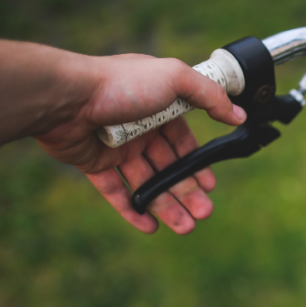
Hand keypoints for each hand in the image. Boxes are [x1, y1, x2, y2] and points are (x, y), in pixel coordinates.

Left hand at [34, 52, 245, 233]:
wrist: (67, 97)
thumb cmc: (121, 84)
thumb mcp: (176, 79)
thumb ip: (210, 96)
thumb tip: (238, 114)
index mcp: (159, 107)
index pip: (183, 141)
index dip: (197, 164)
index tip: (209, 186)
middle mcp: (140, 128)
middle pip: (169, 167)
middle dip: (187, 192)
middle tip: (203, 213)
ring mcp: (117, 148)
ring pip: (147, 183)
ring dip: (167, 206)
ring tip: (185, 227)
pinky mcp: (94, 163)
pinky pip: (117, 192)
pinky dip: (133, 210)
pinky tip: (150, 227)